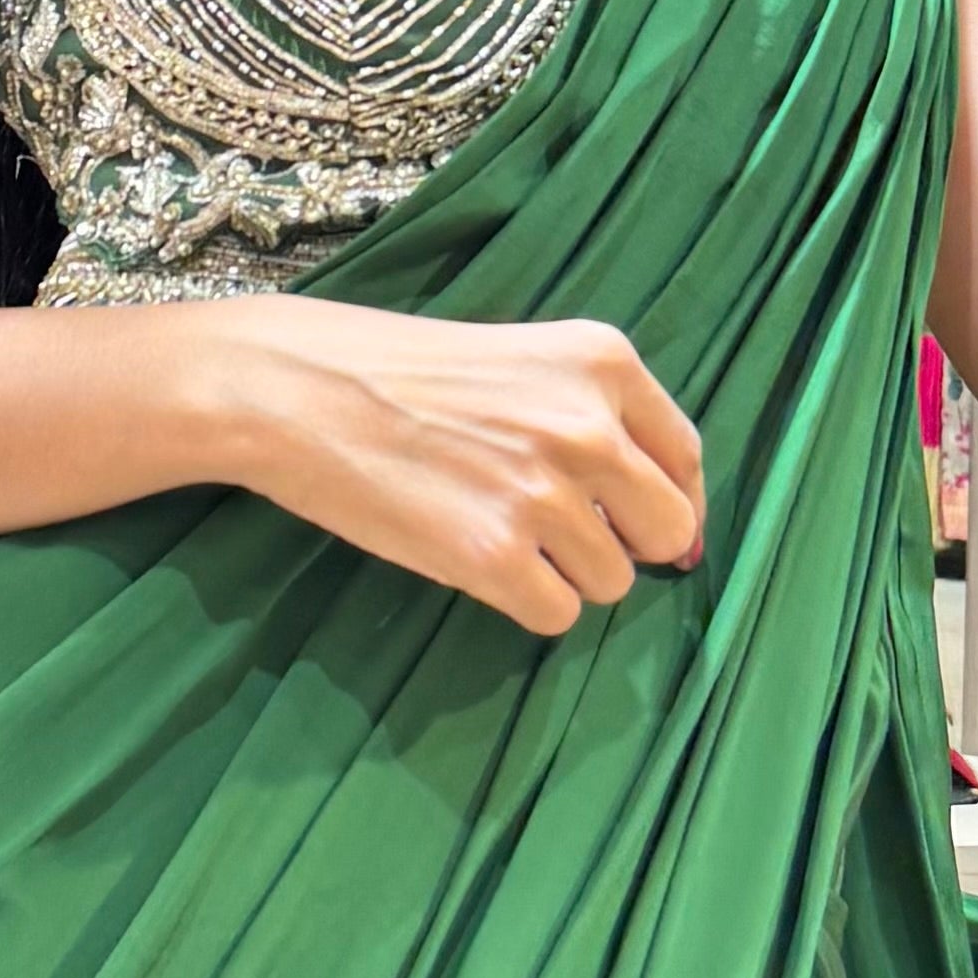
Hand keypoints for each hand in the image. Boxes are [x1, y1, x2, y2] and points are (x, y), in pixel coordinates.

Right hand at [195, 298, 705, 631]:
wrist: (294, 387)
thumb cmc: (397, 370)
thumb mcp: (521, 361)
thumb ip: (598, 423)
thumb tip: (679, 535)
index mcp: (603, 362)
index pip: (684, 458)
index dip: (667, 501)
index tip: (635, 521)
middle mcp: (587, 425)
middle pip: (665, 530)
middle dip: (624, 544)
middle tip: (561, 533)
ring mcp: (543, 493)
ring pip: (611, 581)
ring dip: (565, 574)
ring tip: (497, 532)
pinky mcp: (493, 555)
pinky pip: (557, 615)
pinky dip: (525, 603)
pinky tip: (476, 561)